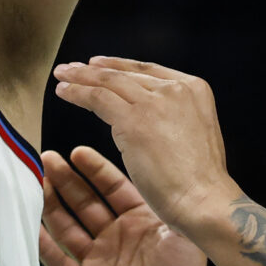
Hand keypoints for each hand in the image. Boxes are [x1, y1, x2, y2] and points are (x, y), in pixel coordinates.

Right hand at [39, 147, 212, 265]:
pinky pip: (57, 261)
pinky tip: (28, 225)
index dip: (94, 170)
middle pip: (84, 203)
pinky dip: (42, 245)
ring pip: (66, 227)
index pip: (112, 187)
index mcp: (139, 220)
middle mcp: (115, 235)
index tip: (76, 152)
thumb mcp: (181, 233)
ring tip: (33, 183)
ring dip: (50, 206)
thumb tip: (153, 171)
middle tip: (46, 159)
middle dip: (65, 180)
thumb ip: (163, 204)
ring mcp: (97, 259)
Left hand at [51, 57, 243, 232]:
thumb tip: (149, 116)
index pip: (148, 71)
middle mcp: (176, 89)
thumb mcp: (193, 133)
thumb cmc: (199, 180)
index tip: (98, 64)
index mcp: (194, 89)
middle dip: (94, 69)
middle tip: (71, 68)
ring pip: (108, 82)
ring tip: (62, 76)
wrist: (204, 200)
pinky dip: (77, 93)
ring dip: (80, 77)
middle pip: (125, 74)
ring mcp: (155, 102)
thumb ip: (173, 116)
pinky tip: (64, 92)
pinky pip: (97, 98)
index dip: (119, 66)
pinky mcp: (134, 119)